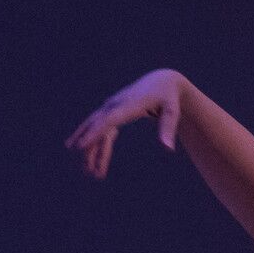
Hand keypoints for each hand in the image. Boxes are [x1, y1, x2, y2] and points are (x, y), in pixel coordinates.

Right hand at [67, 69, 185, 178]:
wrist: (161, 81)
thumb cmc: (168, 97)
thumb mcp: (172, 111)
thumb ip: (168, 128)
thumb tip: (167, 149)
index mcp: (129, 104)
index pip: (109, 119)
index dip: (94, 133)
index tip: (81, 146)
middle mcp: (116, 104)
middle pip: (98, 126)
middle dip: (90, 147)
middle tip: (87, 170)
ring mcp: (112, 107)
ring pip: (96, 129)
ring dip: (91, 149)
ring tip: (88, 171)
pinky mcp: (113, 112)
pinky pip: (102, 130)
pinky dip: (96, 144)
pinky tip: (89, 160)